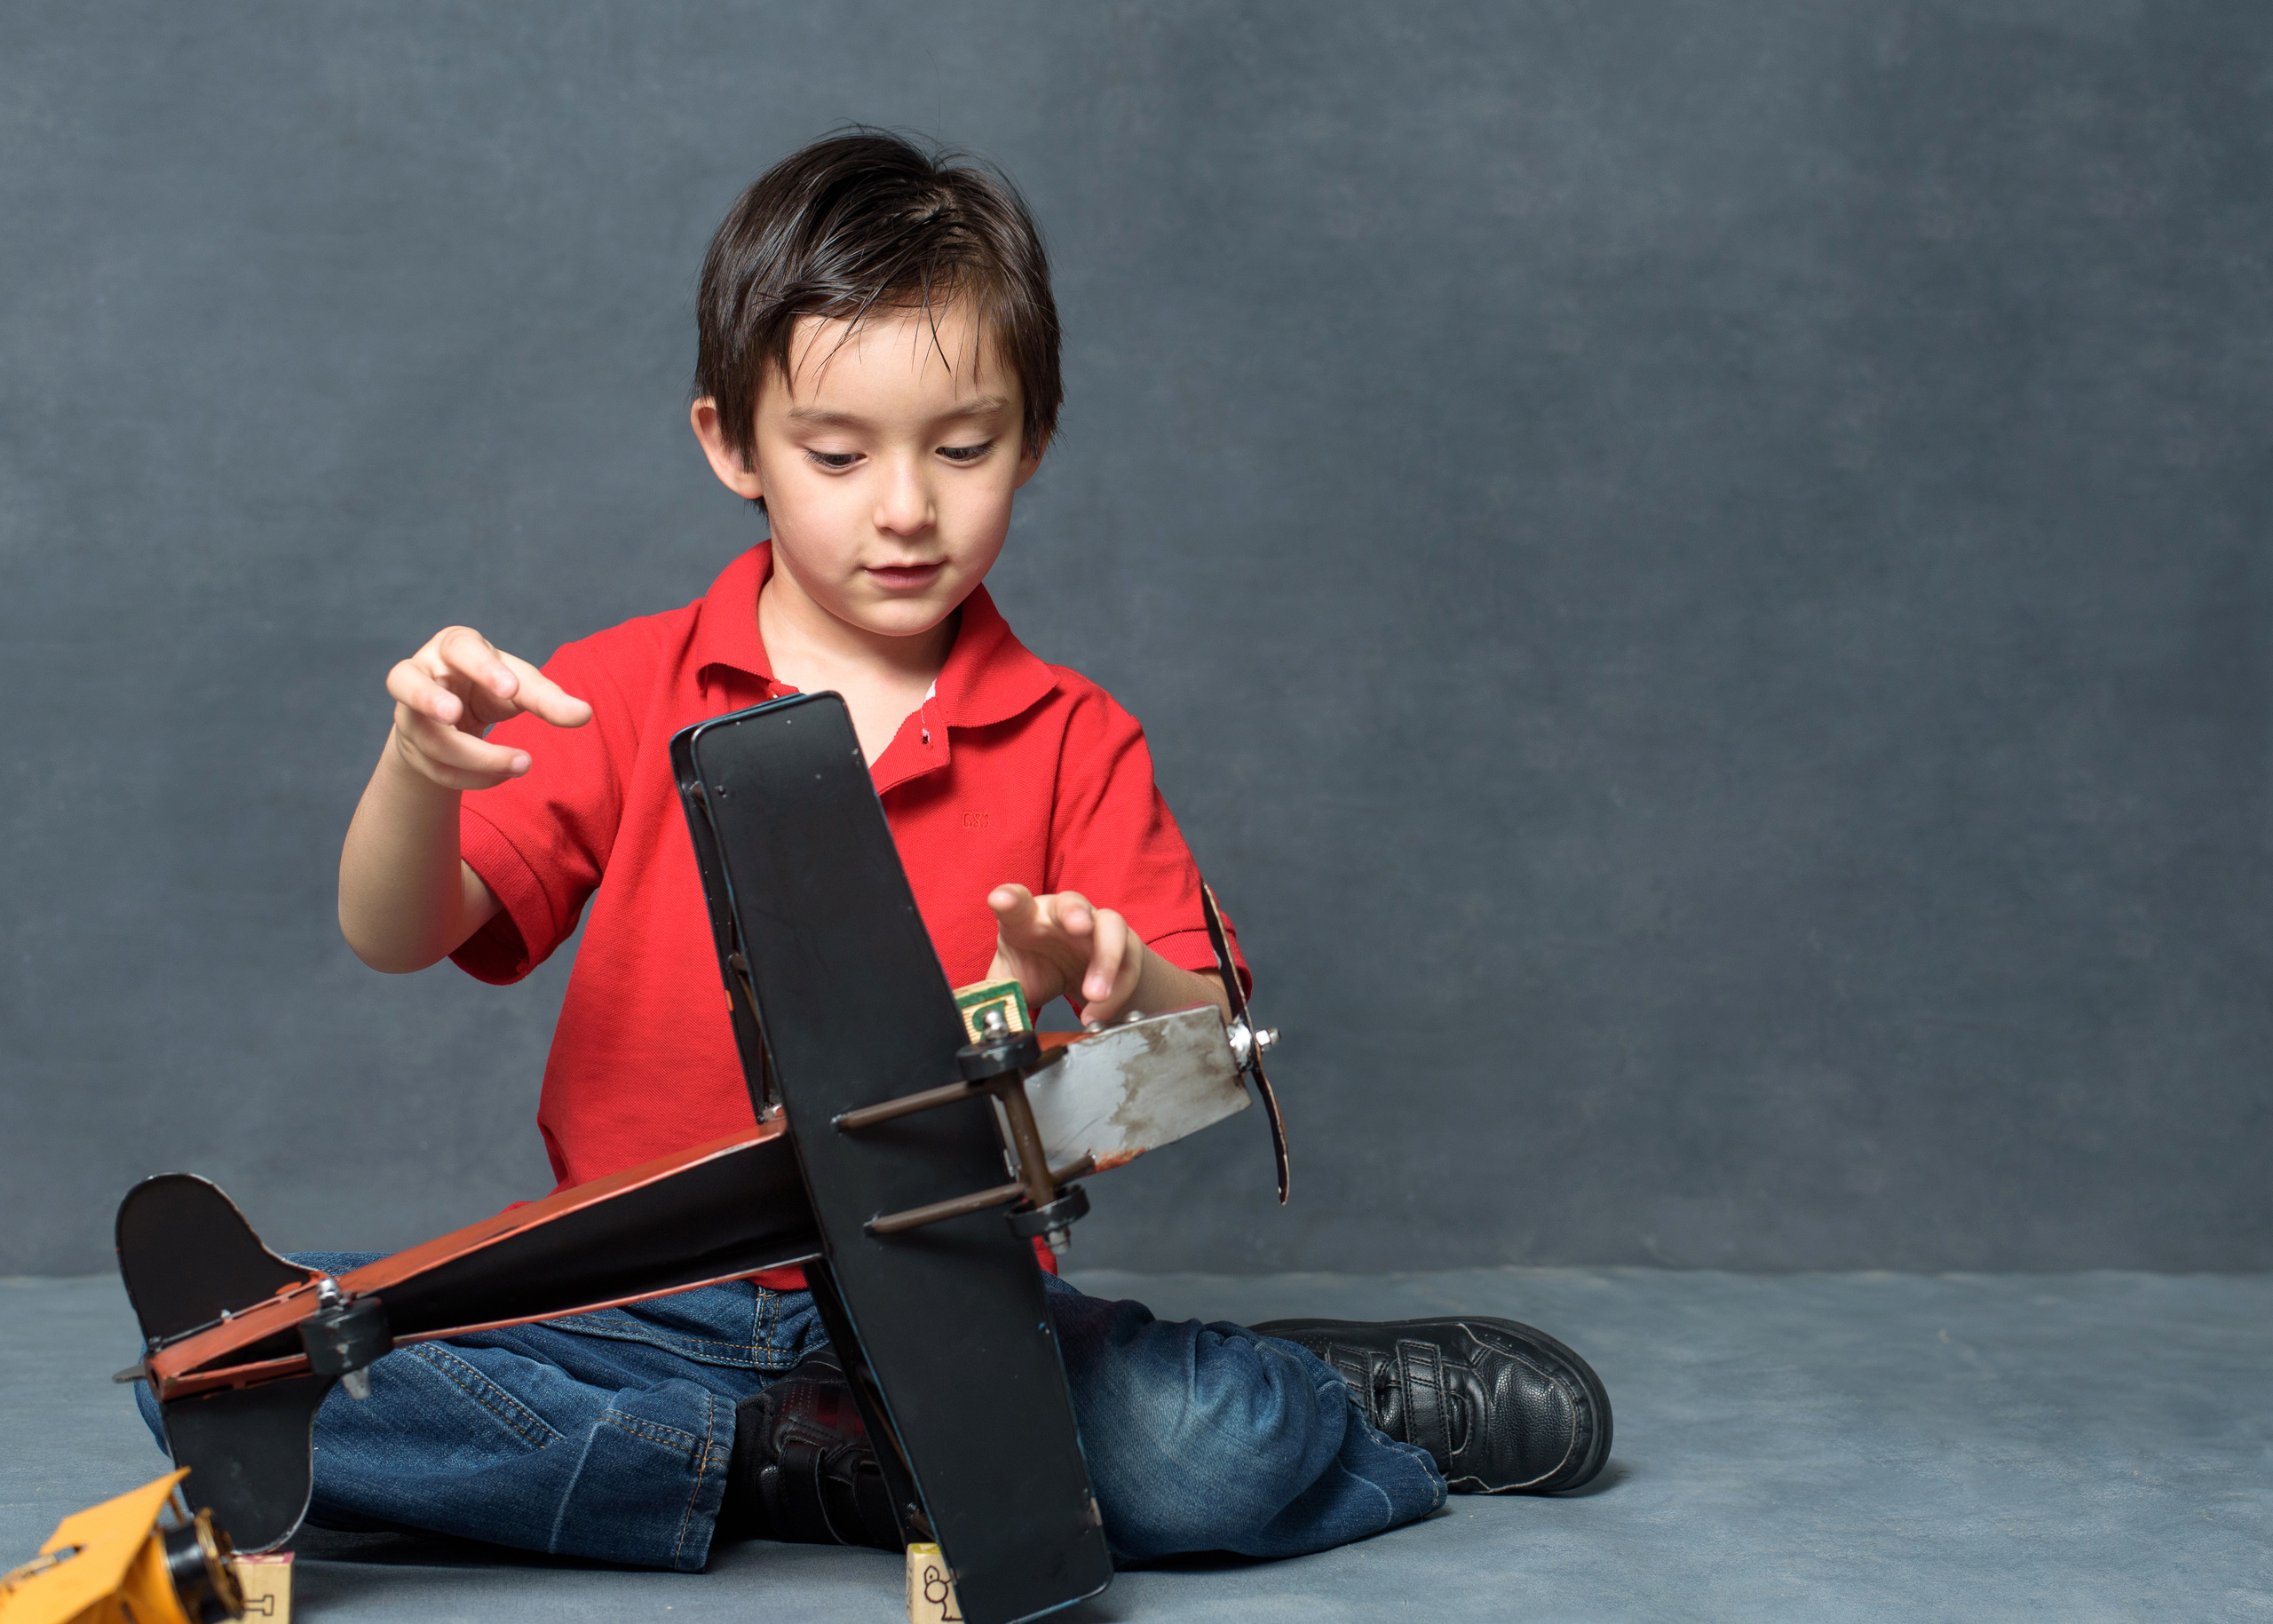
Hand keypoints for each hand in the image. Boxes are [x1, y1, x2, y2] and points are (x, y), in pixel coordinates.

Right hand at [386, 626, 591, 789]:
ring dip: (474, 757)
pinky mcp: (410, 746)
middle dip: (426, 698)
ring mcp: (407, 712)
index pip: (461, 649)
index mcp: (453, 647)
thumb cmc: (493, 687)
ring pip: (426, 737)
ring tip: (522, 764)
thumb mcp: (520, 687)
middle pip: (403, 680)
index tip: (512, 689)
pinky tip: (504, 777)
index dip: (483, 668)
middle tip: (453, 713)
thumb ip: (548, 700)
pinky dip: (472, 778)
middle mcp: (419, 673)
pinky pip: (435, 768)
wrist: (459, 717)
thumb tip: (584, 714)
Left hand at [986, 885, 1145, 1024]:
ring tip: (1094, 994)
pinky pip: (1128, 964)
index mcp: (1028, 917)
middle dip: (1075, 912)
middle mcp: (1063, 914)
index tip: (1000, 900)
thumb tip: (982, 1018)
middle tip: (1079, 927)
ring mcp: (1097, 926)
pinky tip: (1098, 1014)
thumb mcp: (1014, 982)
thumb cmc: (1039, 969)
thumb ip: (999, 996)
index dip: (1008, 898)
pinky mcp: (1124, 945)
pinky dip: (1116, 992)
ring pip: (1111, 928)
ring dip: (1106, 960)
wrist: (1079, 978)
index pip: (1016, 901)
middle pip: (1071, 902)